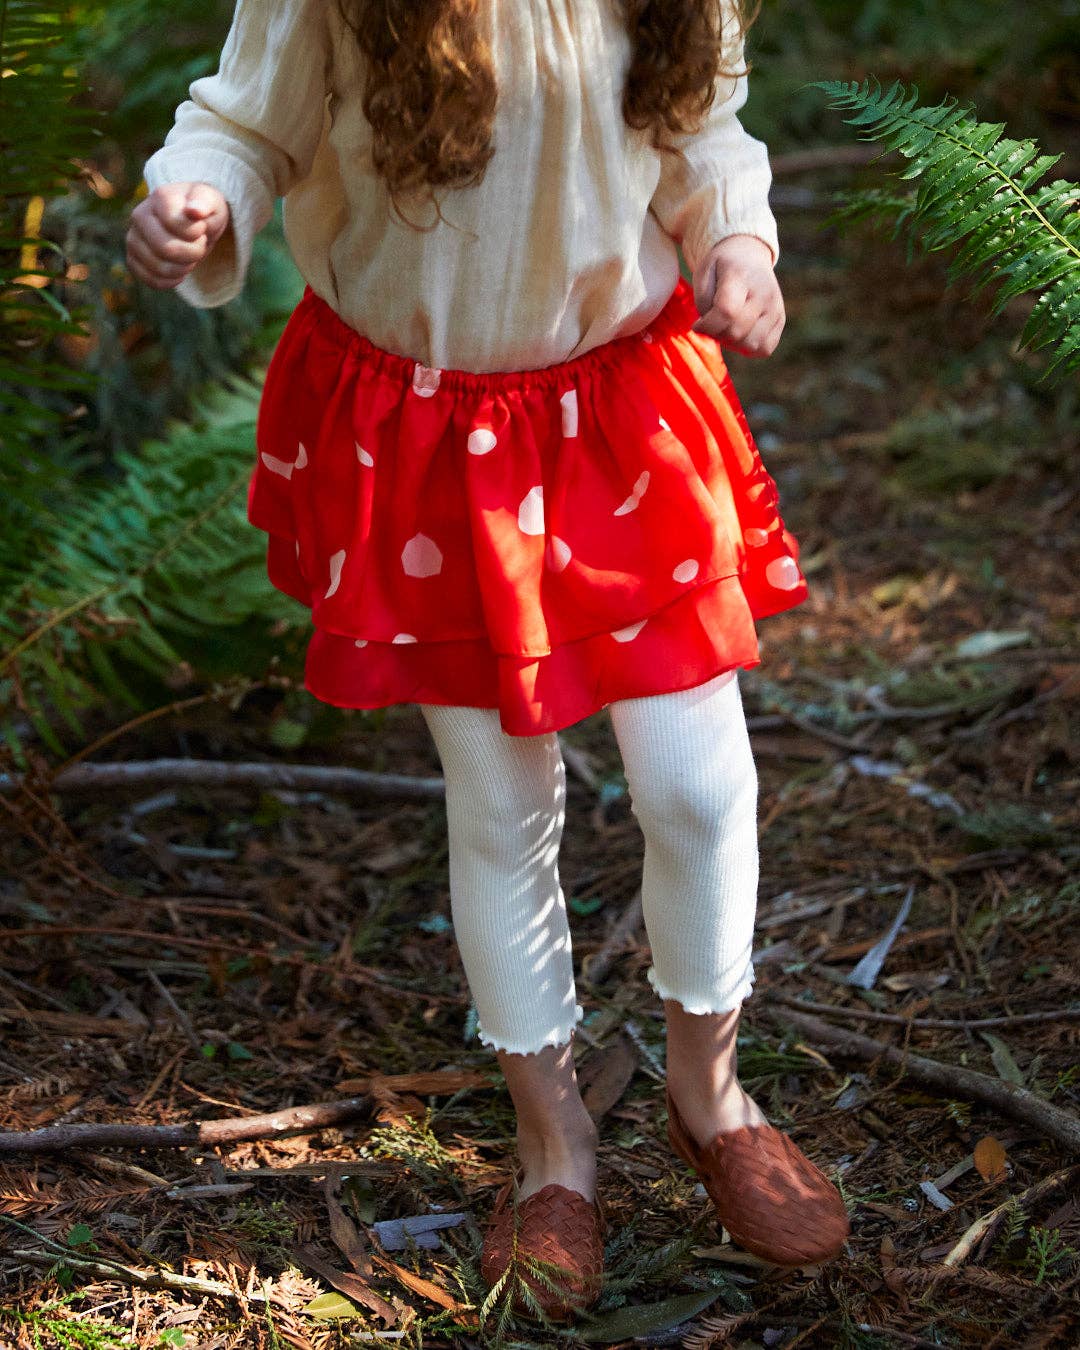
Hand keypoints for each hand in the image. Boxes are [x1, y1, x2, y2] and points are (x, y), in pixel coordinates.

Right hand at [126, 183, 230, 289]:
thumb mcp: (211, 201)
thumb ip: (204, 203)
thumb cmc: (202, 209)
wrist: (190, 219)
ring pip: (160, 268)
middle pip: (167, 249)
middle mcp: (139, 216)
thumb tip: (194, 211)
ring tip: (190, 256)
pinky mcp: (133, 259)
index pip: (176, 224)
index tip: (201, 228)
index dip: (196, 233)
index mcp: (159, 197)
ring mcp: (133, 239)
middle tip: (200, 245)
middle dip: (193, 253)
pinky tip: (180, 271)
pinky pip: (151, 280)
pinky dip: (171, 281)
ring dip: (184, 268)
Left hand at [691, 235, 784, 357]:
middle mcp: (764, 293)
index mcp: (741, 276)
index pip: (727, 312)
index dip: (707, 325)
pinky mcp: (780, 320)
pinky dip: (749, 348)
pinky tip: (739, 334)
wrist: (748, 255)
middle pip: (737, 332)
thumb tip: (707, 328)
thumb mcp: (703, 273)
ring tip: (726, 328)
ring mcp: (775, 307)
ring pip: (752, 344)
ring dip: (733, 343)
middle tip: (711, 325)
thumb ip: (702, 301)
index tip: (697, 324)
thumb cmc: (721, 268)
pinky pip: (765, 348)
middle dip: (717, 334)